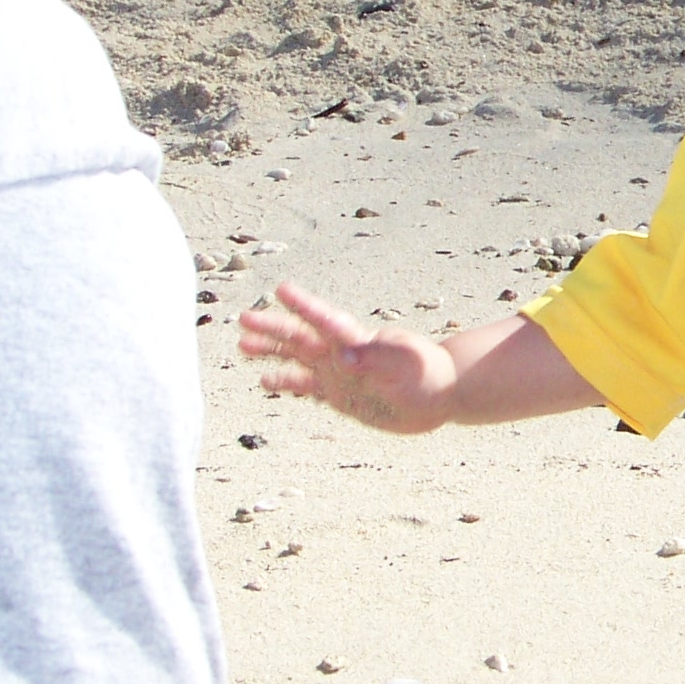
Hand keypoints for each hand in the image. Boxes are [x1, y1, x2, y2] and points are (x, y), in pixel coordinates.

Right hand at [239, 282, 454, 431]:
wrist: (442, 392)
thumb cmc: (431, 375)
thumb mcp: (408, 368)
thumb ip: (377, 360)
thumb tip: (344, 359)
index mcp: (359, 341)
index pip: (326, 320)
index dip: (304, 305)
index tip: (282, 289)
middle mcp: (343, 353)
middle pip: (301, 336)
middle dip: (273, 327)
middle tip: (244, 318)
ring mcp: (339, 373)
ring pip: (297, 358)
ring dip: (271, 351)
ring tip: (242, 345)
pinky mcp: (341, 394)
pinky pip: (307, 386)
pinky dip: (286, 382)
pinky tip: (264, 381)